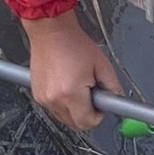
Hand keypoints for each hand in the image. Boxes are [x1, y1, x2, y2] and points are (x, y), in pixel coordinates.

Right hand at [21, 10, 121, 131]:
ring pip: (64, 118)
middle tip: (91, 95)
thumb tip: (116, 101)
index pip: (87, 122)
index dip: (98, 115)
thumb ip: (112, 87)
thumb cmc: (73, 43)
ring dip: (74, 108)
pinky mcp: (37, 94)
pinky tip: (66, 84)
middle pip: (75, 124)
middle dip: (86, 114)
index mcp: (71, 93)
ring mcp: (43, 98)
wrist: (50, 30)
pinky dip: (62, 102)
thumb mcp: (102, 64)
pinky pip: (54, 108)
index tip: (101, 105)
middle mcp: (54, 99)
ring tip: (77, 85)